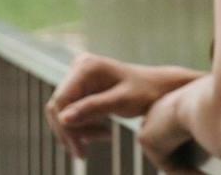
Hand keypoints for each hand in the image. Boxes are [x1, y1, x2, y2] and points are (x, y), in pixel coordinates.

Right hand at [44, 53, 199, 158]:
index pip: (60, 101)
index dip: (65, 128)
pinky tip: (103, 132)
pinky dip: (85, 125)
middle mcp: (79, 67)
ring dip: (79, 130)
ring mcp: (80, 76)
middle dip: (72, 131)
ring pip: (65, 111)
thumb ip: (92, 108)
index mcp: (86, 67)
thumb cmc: (145, 92)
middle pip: (60, 107)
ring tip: (104, 138)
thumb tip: (63, 118)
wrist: (160, 87)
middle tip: (85, 152)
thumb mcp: (121, 102)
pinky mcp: (84, 86)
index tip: (79, 150)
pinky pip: (74, 110)